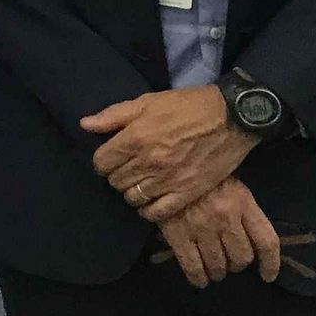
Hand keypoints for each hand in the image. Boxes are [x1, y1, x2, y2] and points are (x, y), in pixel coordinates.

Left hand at [82, 86, 255, 221]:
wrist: (230, 118)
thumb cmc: (186, 106)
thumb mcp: (147, 102)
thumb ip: (113, 115)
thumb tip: (85, 125)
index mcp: (136, 137)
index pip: (102, 162)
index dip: (102, 160)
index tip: (110, 158)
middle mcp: (149, 162)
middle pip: (116, 181)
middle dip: (116, 175)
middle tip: (126, 168)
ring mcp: (168, 180)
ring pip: (133, 197)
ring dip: (131, 191)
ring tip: (138, 182)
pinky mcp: (187, 193)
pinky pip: (157, 213)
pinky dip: (148, 210)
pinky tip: (150, 200)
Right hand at [155, 177, 281, 287]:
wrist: (165, 165)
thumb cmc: (201, 174)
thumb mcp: (229, 183)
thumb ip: (242, 208)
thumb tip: (250, 239)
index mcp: (242, 202)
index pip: (266, 241)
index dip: (270, 264)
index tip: (267, 275)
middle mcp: (225, 217)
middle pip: (242, 257)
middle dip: (237, 264)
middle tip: (230, 261)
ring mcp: (201, 228)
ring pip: (219, 265)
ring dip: (219, 272)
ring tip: (214, 268)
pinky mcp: (178, 235)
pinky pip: (193, 267)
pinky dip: (198, 278)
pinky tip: (200, 279)